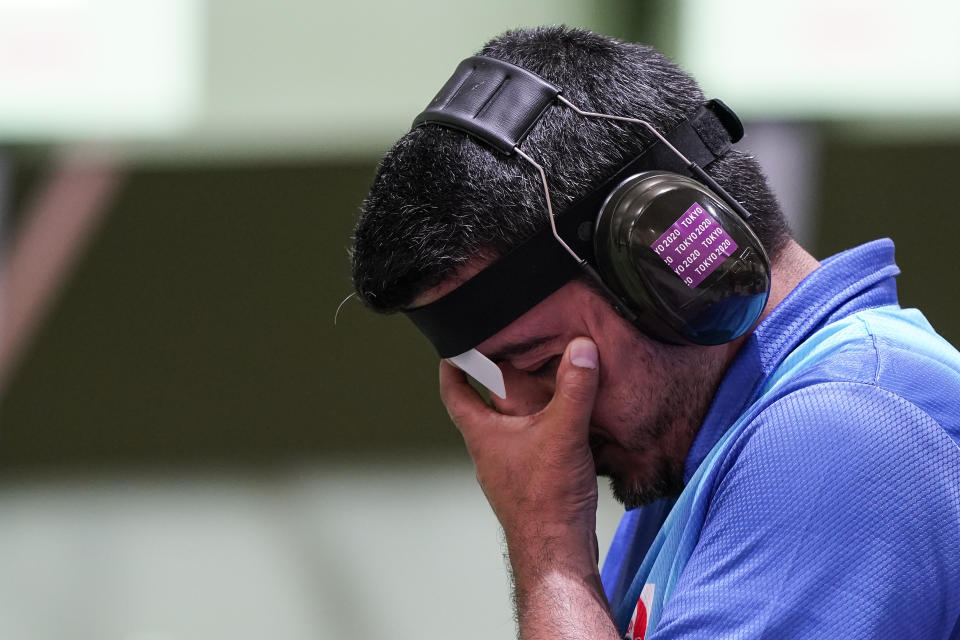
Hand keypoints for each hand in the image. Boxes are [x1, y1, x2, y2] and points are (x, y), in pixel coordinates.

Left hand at [439, 337, 601, 561]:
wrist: (557, 551)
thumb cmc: (546, 501)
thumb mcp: (563, 432)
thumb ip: (574, 389)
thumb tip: (581, 350)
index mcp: (482, 435)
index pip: (454, 392)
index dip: (452, 366)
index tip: (456, 346)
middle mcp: (489, 451)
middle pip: (482, 406)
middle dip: (495, 380)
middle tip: (511, 355)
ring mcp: (507, 469)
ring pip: (508, 427)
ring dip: (522, 406)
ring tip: (544, 384)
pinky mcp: (528, 483)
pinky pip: (529, 446)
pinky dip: (542, 429)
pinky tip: (566, 425)